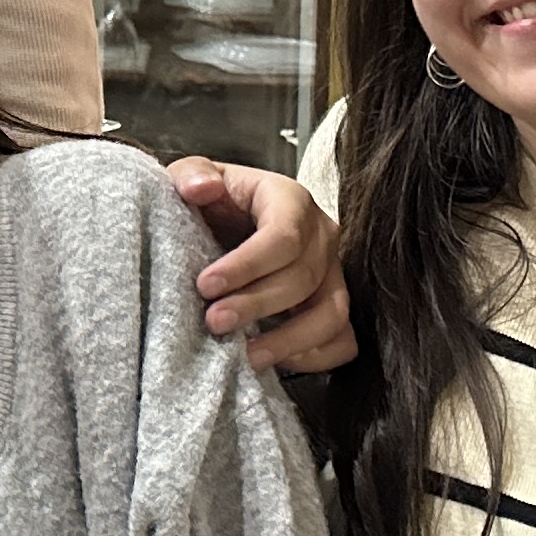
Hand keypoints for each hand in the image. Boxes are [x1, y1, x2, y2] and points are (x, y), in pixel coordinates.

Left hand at [168, 156, 355, 374]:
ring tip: (245, 356)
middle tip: (214, 322)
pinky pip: (343, 340)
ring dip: (288, 340)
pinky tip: (273, 362)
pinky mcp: (334, 306)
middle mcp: (322, 236)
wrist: (223, 225)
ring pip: (332, 314)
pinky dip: (314, 357)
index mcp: (291, 200)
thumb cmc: (212, 203)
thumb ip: (192, 174)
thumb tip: (201, 187)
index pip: (283, 236)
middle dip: (256, 305)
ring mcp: (334, 274)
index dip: (246, 265)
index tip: (205, 285)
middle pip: (303, 278)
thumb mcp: (192, 177)